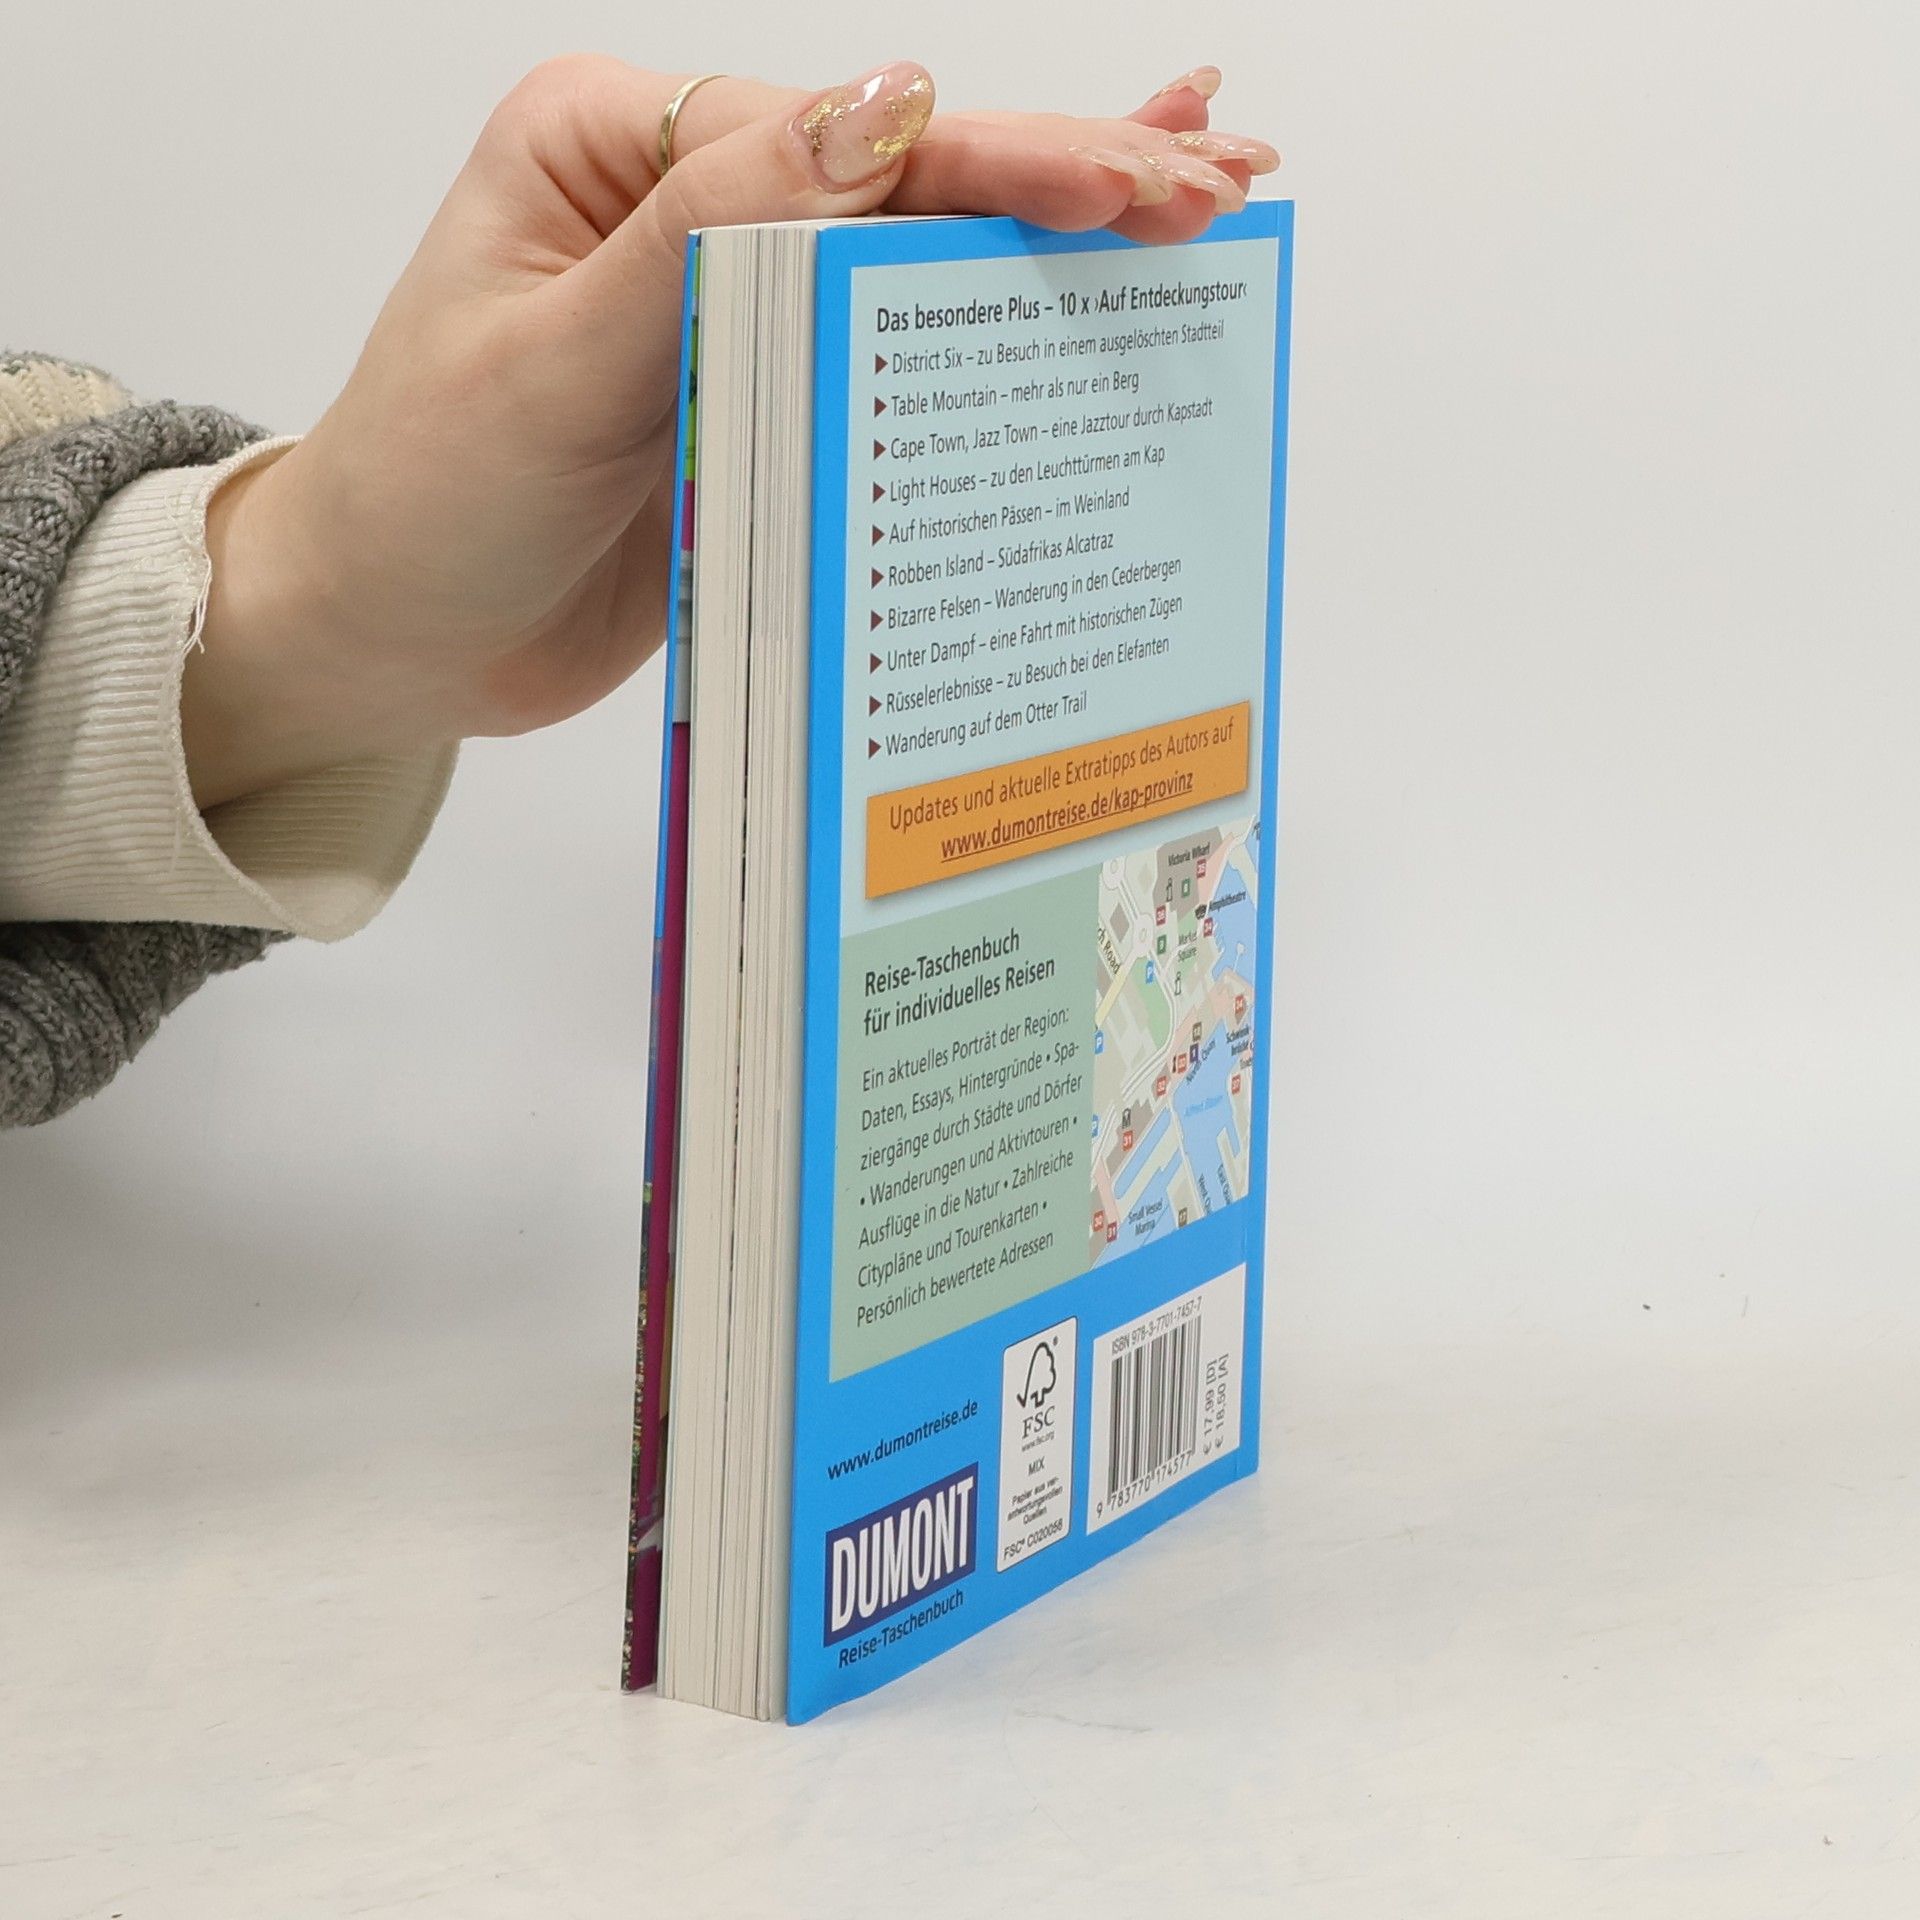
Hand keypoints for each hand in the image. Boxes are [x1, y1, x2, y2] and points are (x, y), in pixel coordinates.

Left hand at [183, 59, 1277, 807]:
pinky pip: (886, 357)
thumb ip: (710, 243)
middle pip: (906, 182)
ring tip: (1207, 199)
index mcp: (619, 151)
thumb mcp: (551, 366)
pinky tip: (1076, 289)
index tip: (1133, 182)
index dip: (1000, 161)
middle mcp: (685, 207)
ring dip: (1057, 238)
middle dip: (1066, 180)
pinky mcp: (759, 403)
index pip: (848, 140)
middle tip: (1219, 186)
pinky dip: (984, 330)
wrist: (384, 639)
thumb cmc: (426, 501)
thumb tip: (881, 112)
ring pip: (916, 261)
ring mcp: (730, 307)